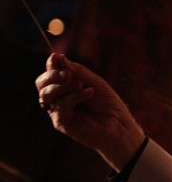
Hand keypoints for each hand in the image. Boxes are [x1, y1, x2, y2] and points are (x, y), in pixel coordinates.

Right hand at [34, 53, 144, 169]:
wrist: (119, 124)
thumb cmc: (108, 103)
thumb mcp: (94, 82)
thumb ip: (76, 71)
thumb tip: (57, 57)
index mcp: (64, 88)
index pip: (49, 75)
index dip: (51, 65)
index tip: (56, 56)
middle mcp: (58, 99)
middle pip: (41, 84)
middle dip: (52, 75)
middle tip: (68, 74)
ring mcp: (58, 111)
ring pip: (47, 94)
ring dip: (63, 86)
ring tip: (81, 85)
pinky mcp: (60, 122)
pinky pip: (60, 105)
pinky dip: (74, 96)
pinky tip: (89, 93)